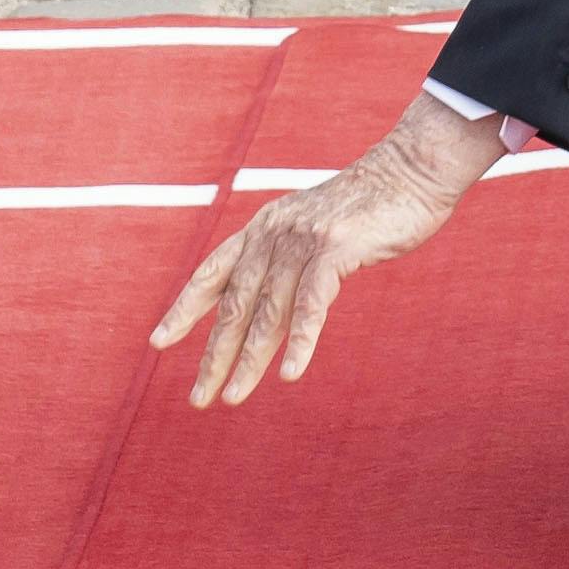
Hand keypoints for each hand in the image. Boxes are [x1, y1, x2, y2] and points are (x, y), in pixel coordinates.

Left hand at [150, 92, 501, 406]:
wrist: (410, 170)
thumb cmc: (367, 205)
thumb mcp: (313, 228)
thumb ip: (287, 257)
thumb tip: (267, 302)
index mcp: (262, 228)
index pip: (211, 273)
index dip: (184, 310)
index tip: (158, 343)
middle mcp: (272, 234)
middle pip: (234, 304)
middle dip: (213, 354)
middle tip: (198, 398)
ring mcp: (302, 241)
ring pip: (267, 312)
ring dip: (248, 360)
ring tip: (231, 397)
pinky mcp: (335, 249)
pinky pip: (312, 304)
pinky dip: (300, 341)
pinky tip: (290, 373)